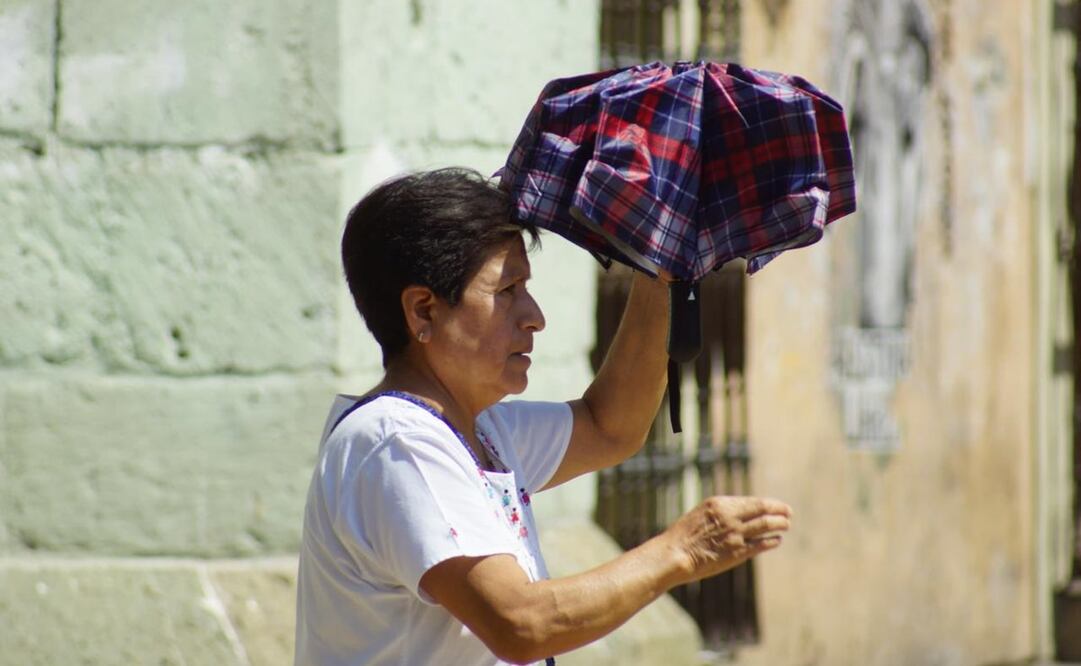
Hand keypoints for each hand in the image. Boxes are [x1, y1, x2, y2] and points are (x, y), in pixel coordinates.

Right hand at [662, 496, 791, 583]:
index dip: (769, 503)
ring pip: (766, 526)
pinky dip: (771, 541)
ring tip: (786, 525)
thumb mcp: (702, 514)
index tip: (777, 506)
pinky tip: (777, 540)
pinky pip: (760, 544)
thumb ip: (722, 513)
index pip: (752, 501)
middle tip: (789, 513)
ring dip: (779, 524)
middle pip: (763, 510)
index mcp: (720, 504)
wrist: (675, 554)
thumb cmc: (684, 535)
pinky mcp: (736, 552)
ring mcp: (735, 534)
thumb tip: (740, 513)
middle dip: (779, 510)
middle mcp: (730, 516)